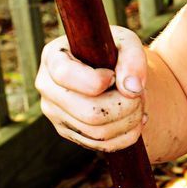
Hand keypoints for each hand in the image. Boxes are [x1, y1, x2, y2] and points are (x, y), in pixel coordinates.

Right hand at [35, 26, 147, 152]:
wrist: (109, 68)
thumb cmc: (113, 50)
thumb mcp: (126, 42)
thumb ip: (132, 58)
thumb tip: (132, 89)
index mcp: (53, 56)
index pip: (65, 75)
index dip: (96, 80)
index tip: (113, 76)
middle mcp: (47, 86)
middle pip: (89, 112)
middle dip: (124, 106)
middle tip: (138, 93)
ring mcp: (54, 113)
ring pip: (97, 133)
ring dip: (129, 120)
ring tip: (139, 103)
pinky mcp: (67, 131)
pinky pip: (100, 145)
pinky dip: (126, 135)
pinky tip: (135, 118)